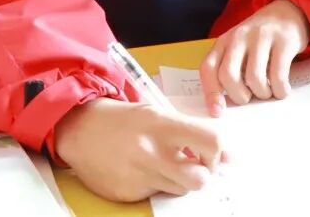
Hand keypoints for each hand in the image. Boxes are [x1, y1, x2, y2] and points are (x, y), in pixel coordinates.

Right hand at [55, 98, 225, 202]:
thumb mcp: (158, 114)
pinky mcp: (128, 193)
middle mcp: (153, 152)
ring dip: (179, 181)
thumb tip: (228, 156)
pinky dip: (154, 186)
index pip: (212, 141)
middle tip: (194, 166)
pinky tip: (141, 171)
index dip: (219, 152)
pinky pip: (155, 196)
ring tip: (163, 165)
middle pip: (201, 178)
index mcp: (164, 125)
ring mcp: (140, 175)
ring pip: (181, 190)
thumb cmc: (124, 120)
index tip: (213, 153)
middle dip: (203, 174)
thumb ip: (192, 132)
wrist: (80, 129)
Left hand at [200, 0, 309, 115]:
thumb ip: (229, 68)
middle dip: (239, 96)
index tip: (218, 112)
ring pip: (254, 77)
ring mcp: (261, 37)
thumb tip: (224, 105)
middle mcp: (239, 37)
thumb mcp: (238, 48)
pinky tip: (282, 89)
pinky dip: (280, 90)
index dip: (211, 93)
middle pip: (228, 75)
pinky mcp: (283, 40)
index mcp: (224, 42)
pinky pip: (278, 74)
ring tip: (268, 92)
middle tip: (250, 97)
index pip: (208, 69)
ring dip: (262, 94)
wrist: (288, 12)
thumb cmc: (259, 40)